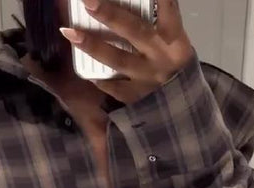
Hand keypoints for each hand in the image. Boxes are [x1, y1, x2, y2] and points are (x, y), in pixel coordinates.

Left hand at [60, 0, 194, 103]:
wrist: (184, 110)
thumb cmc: (174, 67)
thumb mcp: (174, 45)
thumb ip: (159, 25)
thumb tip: (128, 10)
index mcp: (176, 40)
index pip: (169, 11)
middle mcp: (161, 57)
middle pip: (134, 31)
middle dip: (110, 14)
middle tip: (87, 0)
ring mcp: (148, 79)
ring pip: (118, 60)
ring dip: (92, 45)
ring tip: (70, 32)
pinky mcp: (137, 98)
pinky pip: (114, 87)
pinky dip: (100, 80)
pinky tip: (87, 72)